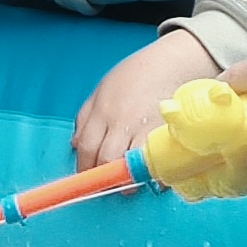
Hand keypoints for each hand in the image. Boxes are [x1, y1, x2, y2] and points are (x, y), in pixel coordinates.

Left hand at [73, 28, 221, 171]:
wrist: (172, 62)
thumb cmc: (136, 75)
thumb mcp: (103, 89)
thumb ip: (86, 117)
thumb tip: (75, 145)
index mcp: (103, 110)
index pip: (86, 147)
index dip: (84, 167)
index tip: (87, 177)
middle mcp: (122, 120)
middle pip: (106, 159)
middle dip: (105, 178)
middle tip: (108, 185)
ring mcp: (145, 127)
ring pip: (131, 164)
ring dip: (129, 179)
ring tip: (130, 184)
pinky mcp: (167, 132)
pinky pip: (159, 161)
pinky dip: (154, 173)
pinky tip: (152, 175)